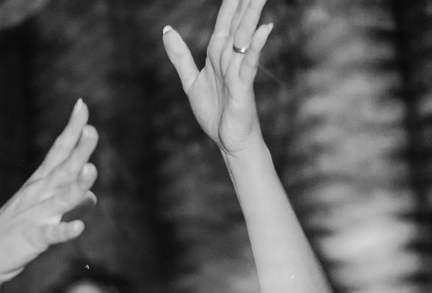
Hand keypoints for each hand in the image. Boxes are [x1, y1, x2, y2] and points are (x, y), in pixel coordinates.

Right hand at [0, 100, 98, 285]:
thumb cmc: (13, 233)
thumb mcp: (43, 213)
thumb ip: (71, 204)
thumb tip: (93, 198)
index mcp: (39, 185)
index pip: (58, 151)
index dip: (71, 129)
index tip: (82, 105)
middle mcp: (38, 195)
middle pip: (63, 169)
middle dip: (78, 151)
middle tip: (93, 130)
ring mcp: (34, 215)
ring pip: (61, 198)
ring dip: (77, 185)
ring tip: (91, 170)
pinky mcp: (32, 238)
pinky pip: (50, 233)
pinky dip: (64, 230)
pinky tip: (78, 227)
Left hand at [162, 0, 273, 156]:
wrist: (228, 140)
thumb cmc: (214, 112)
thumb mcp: (191, 81)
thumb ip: (180, 56)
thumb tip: (167, 29)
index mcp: (217, 55)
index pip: (223, 23)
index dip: (228, 4)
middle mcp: (229, 59)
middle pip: (237, 24)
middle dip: (243, 4)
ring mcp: (238, 71)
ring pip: (244, 38)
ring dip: (251, 16)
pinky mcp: (243, 87)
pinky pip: (248, 63)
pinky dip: (255, 46)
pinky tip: (264, 29)